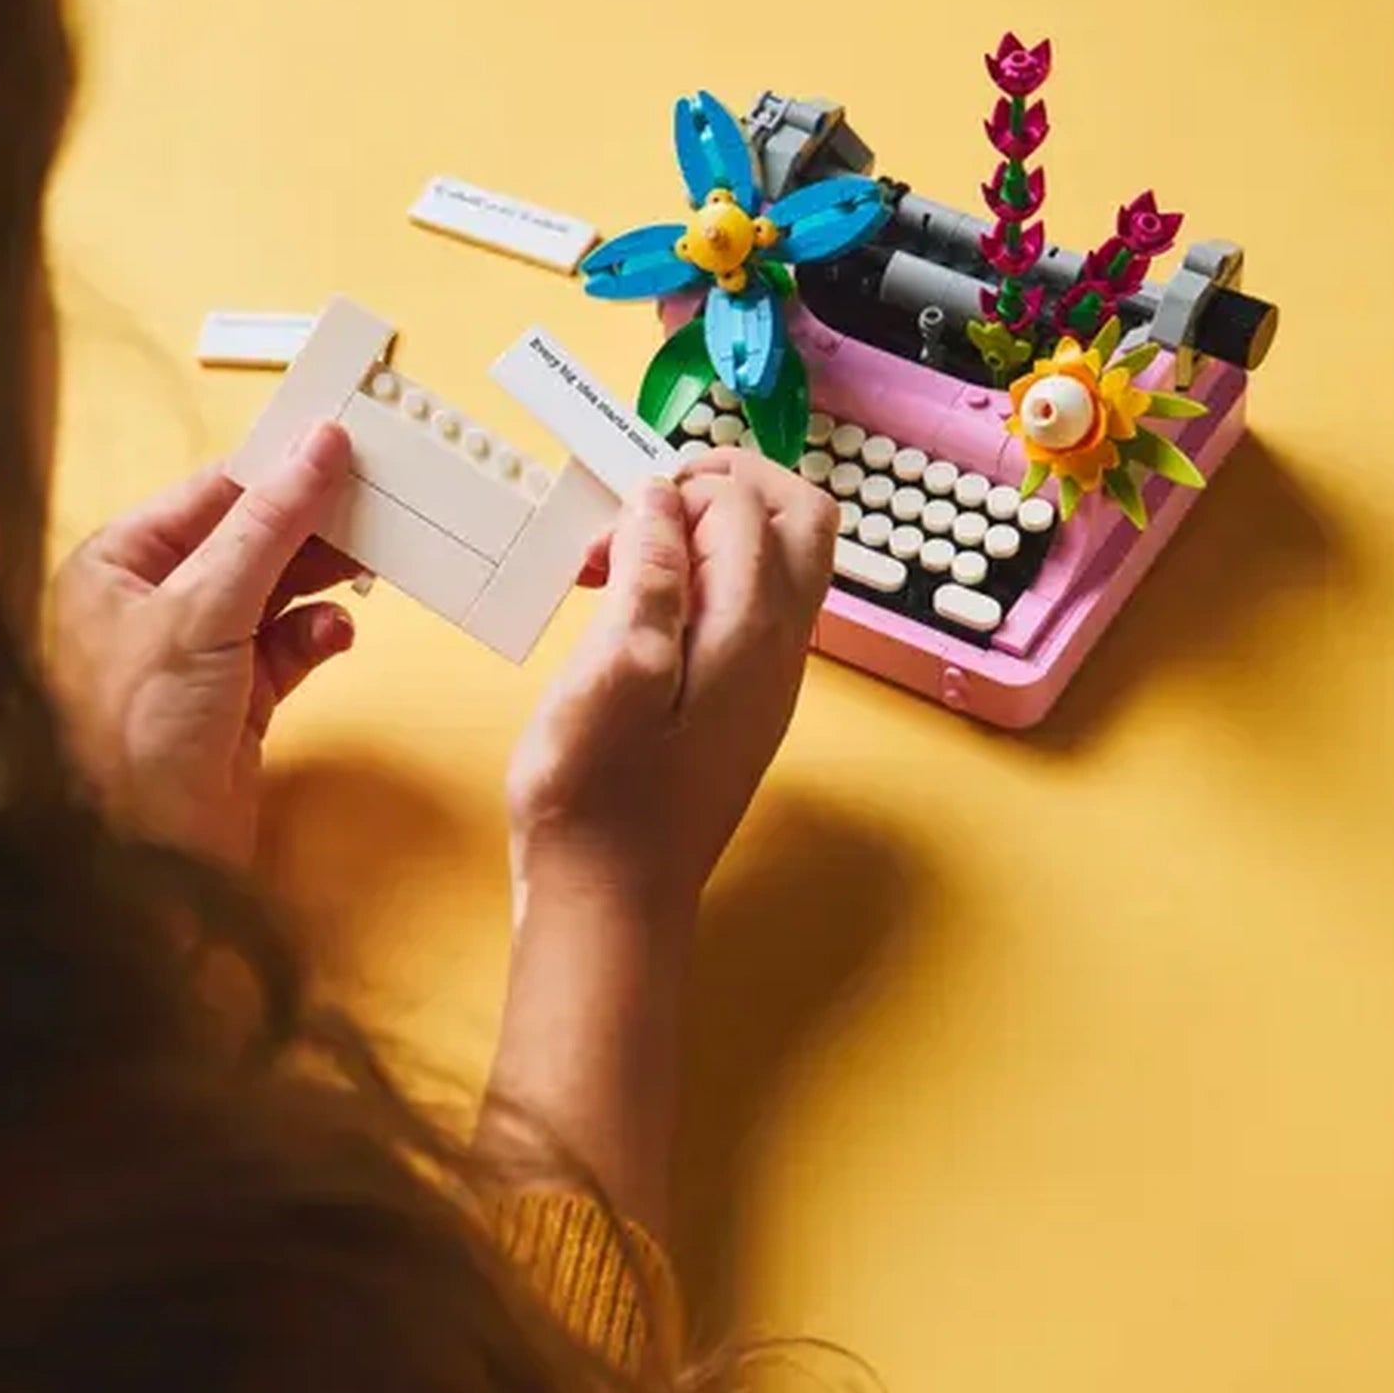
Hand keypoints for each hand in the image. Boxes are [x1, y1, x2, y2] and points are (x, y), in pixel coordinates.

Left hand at [48, 422, 362, 864]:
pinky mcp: (234, 705)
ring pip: (276, 594)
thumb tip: (317, 450)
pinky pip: (288, 650)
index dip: (279, 469)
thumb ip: (268, 526)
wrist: (142, 862)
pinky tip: (336, 634)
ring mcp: (196, 656)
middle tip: (380, 504)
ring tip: (374, 563)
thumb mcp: (203, 610)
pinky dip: (317, 638)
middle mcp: (151, 604)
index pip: (212, 493)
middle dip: (313, 527)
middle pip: (251, 540)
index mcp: (118, 565)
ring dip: (324, 581)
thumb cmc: (133, 737)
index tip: (345, 446)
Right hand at [504, 447, 833, 927]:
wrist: (610, 904)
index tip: (607, 529)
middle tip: (642, 510)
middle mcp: (780, 650)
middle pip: (798, 521)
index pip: (746, 507)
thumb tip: (662, 500)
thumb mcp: (609, 671)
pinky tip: (636, 619)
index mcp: (752, 632)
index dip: (675, 491)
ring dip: (709, 536)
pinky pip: (748, 613)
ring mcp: (767, 682)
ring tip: (622, 567)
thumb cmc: (595, 797)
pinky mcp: (741, 709)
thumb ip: (648, 576)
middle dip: (724, 488)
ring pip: (777, 565)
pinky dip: (703, 585)